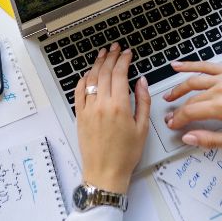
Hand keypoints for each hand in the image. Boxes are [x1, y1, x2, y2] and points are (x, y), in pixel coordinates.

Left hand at [74, 43, 150, 193]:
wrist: (105, 172)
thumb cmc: (125, 154)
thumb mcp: (142, 128)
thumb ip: (142, 102)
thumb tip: (141, 82)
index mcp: (118, 106)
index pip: (119, 74)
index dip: (123, 60)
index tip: (127, 53)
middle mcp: (101, 104)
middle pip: (104, 72)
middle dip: (111, 57)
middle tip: (115, 48)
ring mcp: (88, 109)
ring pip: (91, 79)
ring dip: (97, 64)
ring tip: (103, 54)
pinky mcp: (79, 115)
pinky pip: (79, 91)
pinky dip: (84, 79)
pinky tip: (89, 74)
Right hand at [162, 61, 221, 147]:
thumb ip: (210, 140)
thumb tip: (189, 138)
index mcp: (221, 106)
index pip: (190, 112)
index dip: (178, 119)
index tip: (172, 124)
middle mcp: (220, 89)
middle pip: (191, 98)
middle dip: (178, 108)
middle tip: (171, 115)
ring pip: (193, 80)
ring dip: (179, 87)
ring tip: (170, 95)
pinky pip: (205, 65)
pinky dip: (190, 65)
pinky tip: (177, 66)